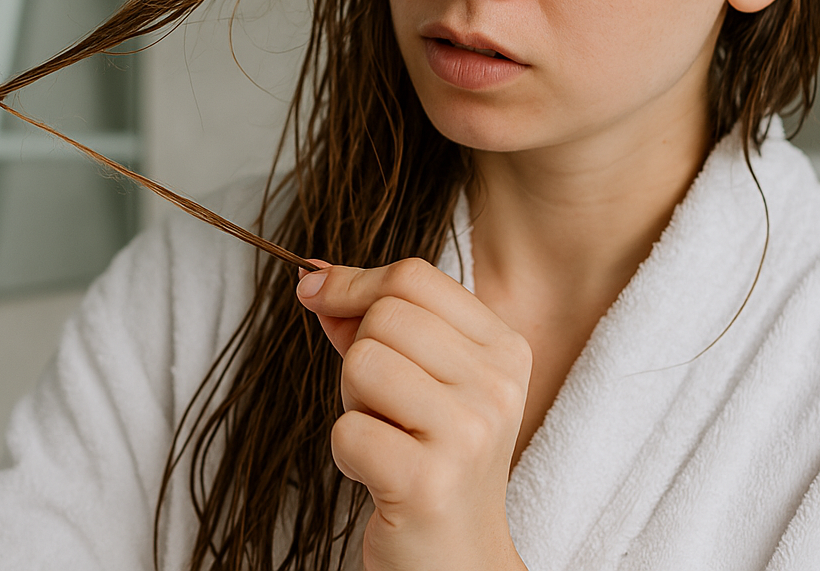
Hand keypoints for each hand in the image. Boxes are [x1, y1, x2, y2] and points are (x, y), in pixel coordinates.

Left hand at [296, 258, 531, 570]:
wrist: (459, 560)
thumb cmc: (432, 462)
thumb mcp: (419, 381)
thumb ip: (373, 323)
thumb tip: (314, 276)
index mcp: (504, 349)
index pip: (413, 277)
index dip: (354, 284)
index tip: (321, 299)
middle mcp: (497, 385)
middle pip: (384, 316)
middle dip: (358, 356)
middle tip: (383, 408)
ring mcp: (469, 434)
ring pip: (362, 363)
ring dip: (353, 405)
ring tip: (386, 440)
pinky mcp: (429, 482)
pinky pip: (348, 431)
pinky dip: (347, 454)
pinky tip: (379, 476)